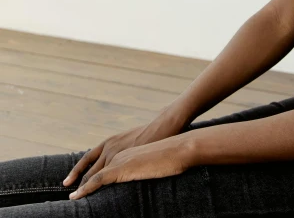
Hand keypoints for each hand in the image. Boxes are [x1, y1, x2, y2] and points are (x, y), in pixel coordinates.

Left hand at [68, 135, 195, 199]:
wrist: (175, 145)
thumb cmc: (167, 148)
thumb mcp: (145, 150)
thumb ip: (134, 157)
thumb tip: (134, 167)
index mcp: (117, 142)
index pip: (92, 157)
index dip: (81, 169)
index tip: (72, 180)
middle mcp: (113, 148)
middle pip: (90, 168)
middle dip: (78, 181)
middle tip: (69, 195)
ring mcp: (116, 157)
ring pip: (91, 175)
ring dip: (81, 188)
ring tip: (72, 200)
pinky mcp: (120, 168)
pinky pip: (97, 180)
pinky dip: (85, 190)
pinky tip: (78, 197)